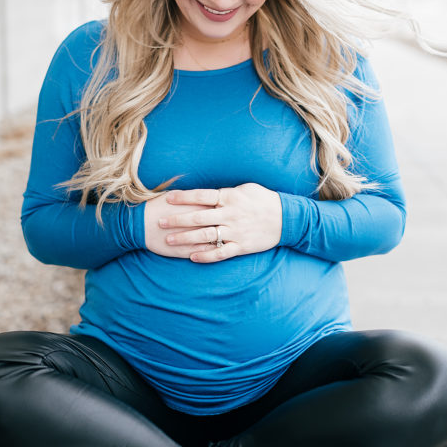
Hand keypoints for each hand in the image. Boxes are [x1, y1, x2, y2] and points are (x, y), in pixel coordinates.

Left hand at [157, 184, 282, 262]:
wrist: (286, 218)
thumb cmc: (264, 200)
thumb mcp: (245, 189)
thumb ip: (225, 192)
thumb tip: (207, 193)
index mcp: (229, 197)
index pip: (201, 196)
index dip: (183, 197)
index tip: (167, 199)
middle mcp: (229, 214)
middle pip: (198, 217)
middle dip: (177, 220)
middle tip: (160, 222)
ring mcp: (235, 231)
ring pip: (205, 236)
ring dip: (185, 239)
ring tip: (169, 241)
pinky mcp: (241, 246)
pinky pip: (220, 252)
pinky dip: (205, 256)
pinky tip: (191, 257)